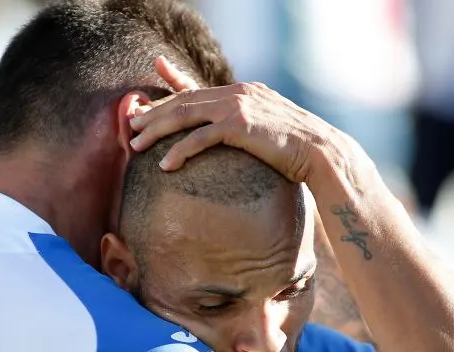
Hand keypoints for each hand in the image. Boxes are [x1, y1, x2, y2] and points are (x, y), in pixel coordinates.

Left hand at [129, 62, 357, 191]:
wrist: (322, 154)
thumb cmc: (300, 152)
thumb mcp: (272, 133)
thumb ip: (252, 128)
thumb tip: (242, 141)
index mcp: (245, 92)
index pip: (199, 88)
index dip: (171, 85)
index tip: (149, 88)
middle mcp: (238, 93)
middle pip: (185, 99)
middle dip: (155, 112)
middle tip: (131, 124)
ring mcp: (238, 107)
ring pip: (185, 115)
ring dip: (157, 130)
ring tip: (136, 144)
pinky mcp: (239, 125)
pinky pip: (199, 138)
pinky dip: (179, 150)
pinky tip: (164, 165)